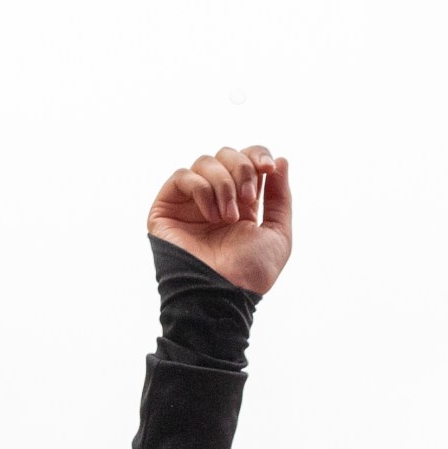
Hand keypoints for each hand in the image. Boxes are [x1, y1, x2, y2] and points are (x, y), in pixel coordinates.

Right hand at [146, 145, 294, 295]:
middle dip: (242, 170)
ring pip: (205, 162)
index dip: (257, 155)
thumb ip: (281, 197)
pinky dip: (201, 189)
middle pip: (227, 154)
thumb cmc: (250, 274)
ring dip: (223, 184)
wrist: (222, 294)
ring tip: (228, 216)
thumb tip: (281, 160)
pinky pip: (182, 176)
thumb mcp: (278, 234)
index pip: (247, 159)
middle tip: (248, 198)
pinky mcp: (166, 207)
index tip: (269, 168)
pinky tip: (211, 215)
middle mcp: (215, 199)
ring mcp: (190, 202)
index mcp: (241, 203)